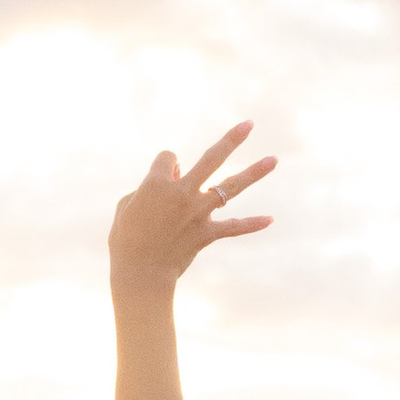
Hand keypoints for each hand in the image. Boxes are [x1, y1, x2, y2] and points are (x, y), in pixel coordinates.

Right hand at [108, 125, 274, 290]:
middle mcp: (182, 193)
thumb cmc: (125, 239)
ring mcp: (197, 213)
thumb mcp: (127, 205)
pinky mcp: (206, 234)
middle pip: (212, 158)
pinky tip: (270, 219)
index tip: (160, 182)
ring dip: (254, 172)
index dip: (165, 167)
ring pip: (231, 187)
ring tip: (274, 159)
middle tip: (249, 125)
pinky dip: (251, 224)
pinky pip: (234, 227)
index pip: (168, 158)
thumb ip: (147, 186)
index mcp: (157, 183)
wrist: (138, 274)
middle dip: (232, 140)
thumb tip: (177, 172)